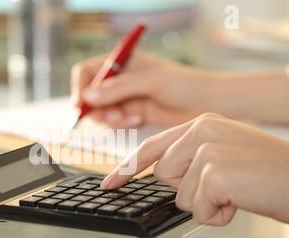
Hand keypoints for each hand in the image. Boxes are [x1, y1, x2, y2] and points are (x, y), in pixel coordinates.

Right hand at [71, 52, 213, 127]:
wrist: (208, 103)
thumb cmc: (185, 84)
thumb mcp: (150, 82)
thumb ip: (118, 89)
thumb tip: (87, 97)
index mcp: (122, 62)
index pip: (86, 72)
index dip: (80, 88)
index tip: (83, 105)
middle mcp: (119, 79)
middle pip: (89, 94)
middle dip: (97, 108)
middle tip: (113, 116)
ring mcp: (124, 97)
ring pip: (100, 111)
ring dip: (109, 118)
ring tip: (129, 118)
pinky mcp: (131, 113)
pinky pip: (114, 121)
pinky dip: (120, 124)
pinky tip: (137, 120)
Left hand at [101, 113, 288, 225]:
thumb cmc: (270, 172)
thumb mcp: (226, 152)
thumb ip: (192, 156)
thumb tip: (163, 172)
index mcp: (202, 123)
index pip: (152, 146)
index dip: (127, 168)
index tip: (109, 184)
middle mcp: (202, 129)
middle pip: (163, 175)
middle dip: (188, 188)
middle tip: (223, 183)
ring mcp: (208, 149)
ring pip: (179, 195)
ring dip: (205, 203)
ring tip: (235, 191)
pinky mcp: (216, 172)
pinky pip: (197, 209)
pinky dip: (218, 214)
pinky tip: (240, 201)